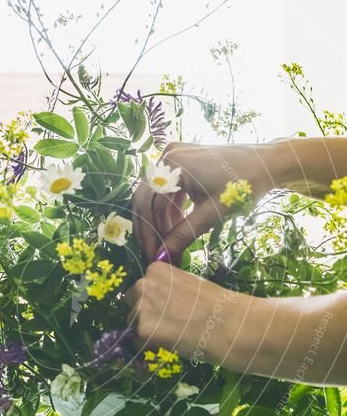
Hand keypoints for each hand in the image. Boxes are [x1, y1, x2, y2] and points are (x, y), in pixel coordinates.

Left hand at [125, 261, 252, 366]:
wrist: (230, 323)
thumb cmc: (217, 305)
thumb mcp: (189, 285)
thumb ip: (169, 290)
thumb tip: (158, 305)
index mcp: (155, 270)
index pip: (141, 288)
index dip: (152, 302)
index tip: (168, 310)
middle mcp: (143, 284)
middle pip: (131, 304)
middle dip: (144, 315)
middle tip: (168, 324)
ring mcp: (141, 307)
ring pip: (133, 324)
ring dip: (146, 331)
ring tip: (172, 335)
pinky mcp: (143, 330)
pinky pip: (137, 343)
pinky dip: (148, 347)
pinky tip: (169, 345)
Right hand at [132, 142, 276, 262]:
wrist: (268, 163)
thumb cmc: (244, 184)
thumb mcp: (212, 214)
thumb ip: (183, 235)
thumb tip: (161, 259)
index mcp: (173, 164)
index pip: (147, 204)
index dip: (148, 234)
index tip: (151, 257)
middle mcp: (168, 156)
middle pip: (146, 199)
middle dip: (151, 229)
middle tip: (156, 254)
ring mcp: (174, 156)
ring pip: (155, 196)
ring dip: (160, 221)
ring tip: (170, 245)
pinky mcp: (182, 161)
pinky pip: (167, 189)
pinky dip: (170, 210)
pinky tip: (177, 228)